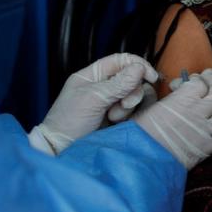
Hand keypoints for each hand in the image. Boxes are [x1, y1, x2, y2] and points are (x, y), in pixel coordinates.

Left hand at [29, 53, 157, 154]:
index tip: (151, 76)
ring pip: (133, 96)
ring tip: (113, 117)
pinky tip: (115, 123)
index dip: (137, 65)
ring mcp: (109, 103)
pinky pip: (131, 111)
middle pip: (131, 78)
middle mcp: (102, 87)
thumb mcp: (93, 99)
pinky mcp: (115, 118)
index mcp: (92, 76)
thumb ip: (117, 84)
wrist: (61, 150)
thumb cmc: (68, 122)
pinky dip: (127, 116)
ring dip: (128, 105)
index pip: (120, 61)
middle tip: (124, 104)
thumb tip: (139, 68)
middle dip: (132, 90)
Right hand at [132, 68, 211, 168]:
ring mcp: (206, 131)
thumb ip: (153, 96)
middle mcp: (199, 113)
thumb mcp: (144, 108)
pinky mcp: (208, 148)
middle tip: (209, 77)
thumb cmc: (140, 136)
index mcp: (184, 100)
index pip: (199, 83)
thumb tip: (153, 90)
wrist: (144, 162)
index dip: (196, 79)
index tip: (191, 79)